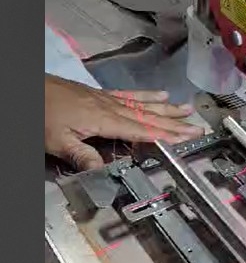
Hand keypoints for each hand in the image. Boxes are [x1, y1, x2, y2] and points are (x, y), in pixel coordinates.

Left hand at [45, 74, 201, 170]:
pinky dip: (147, 94)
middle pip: (148, 116)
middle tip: (198, 125)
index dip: (164, 135)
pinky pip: (130, 94)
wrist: (31, 90)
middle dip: (174, 122)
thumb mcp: (57, 142)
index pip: (140, 130)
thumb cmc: (42, 116)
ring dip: (166, 107)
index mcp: (103, 120)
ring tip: (188, 108)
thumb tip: (104, 173)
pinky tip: (160, 93)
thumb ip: (82, 155)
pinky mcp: (101, 94)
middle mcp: (111, 107)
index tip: (186, 138)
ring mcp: (107, 98)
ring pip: (143, 103)